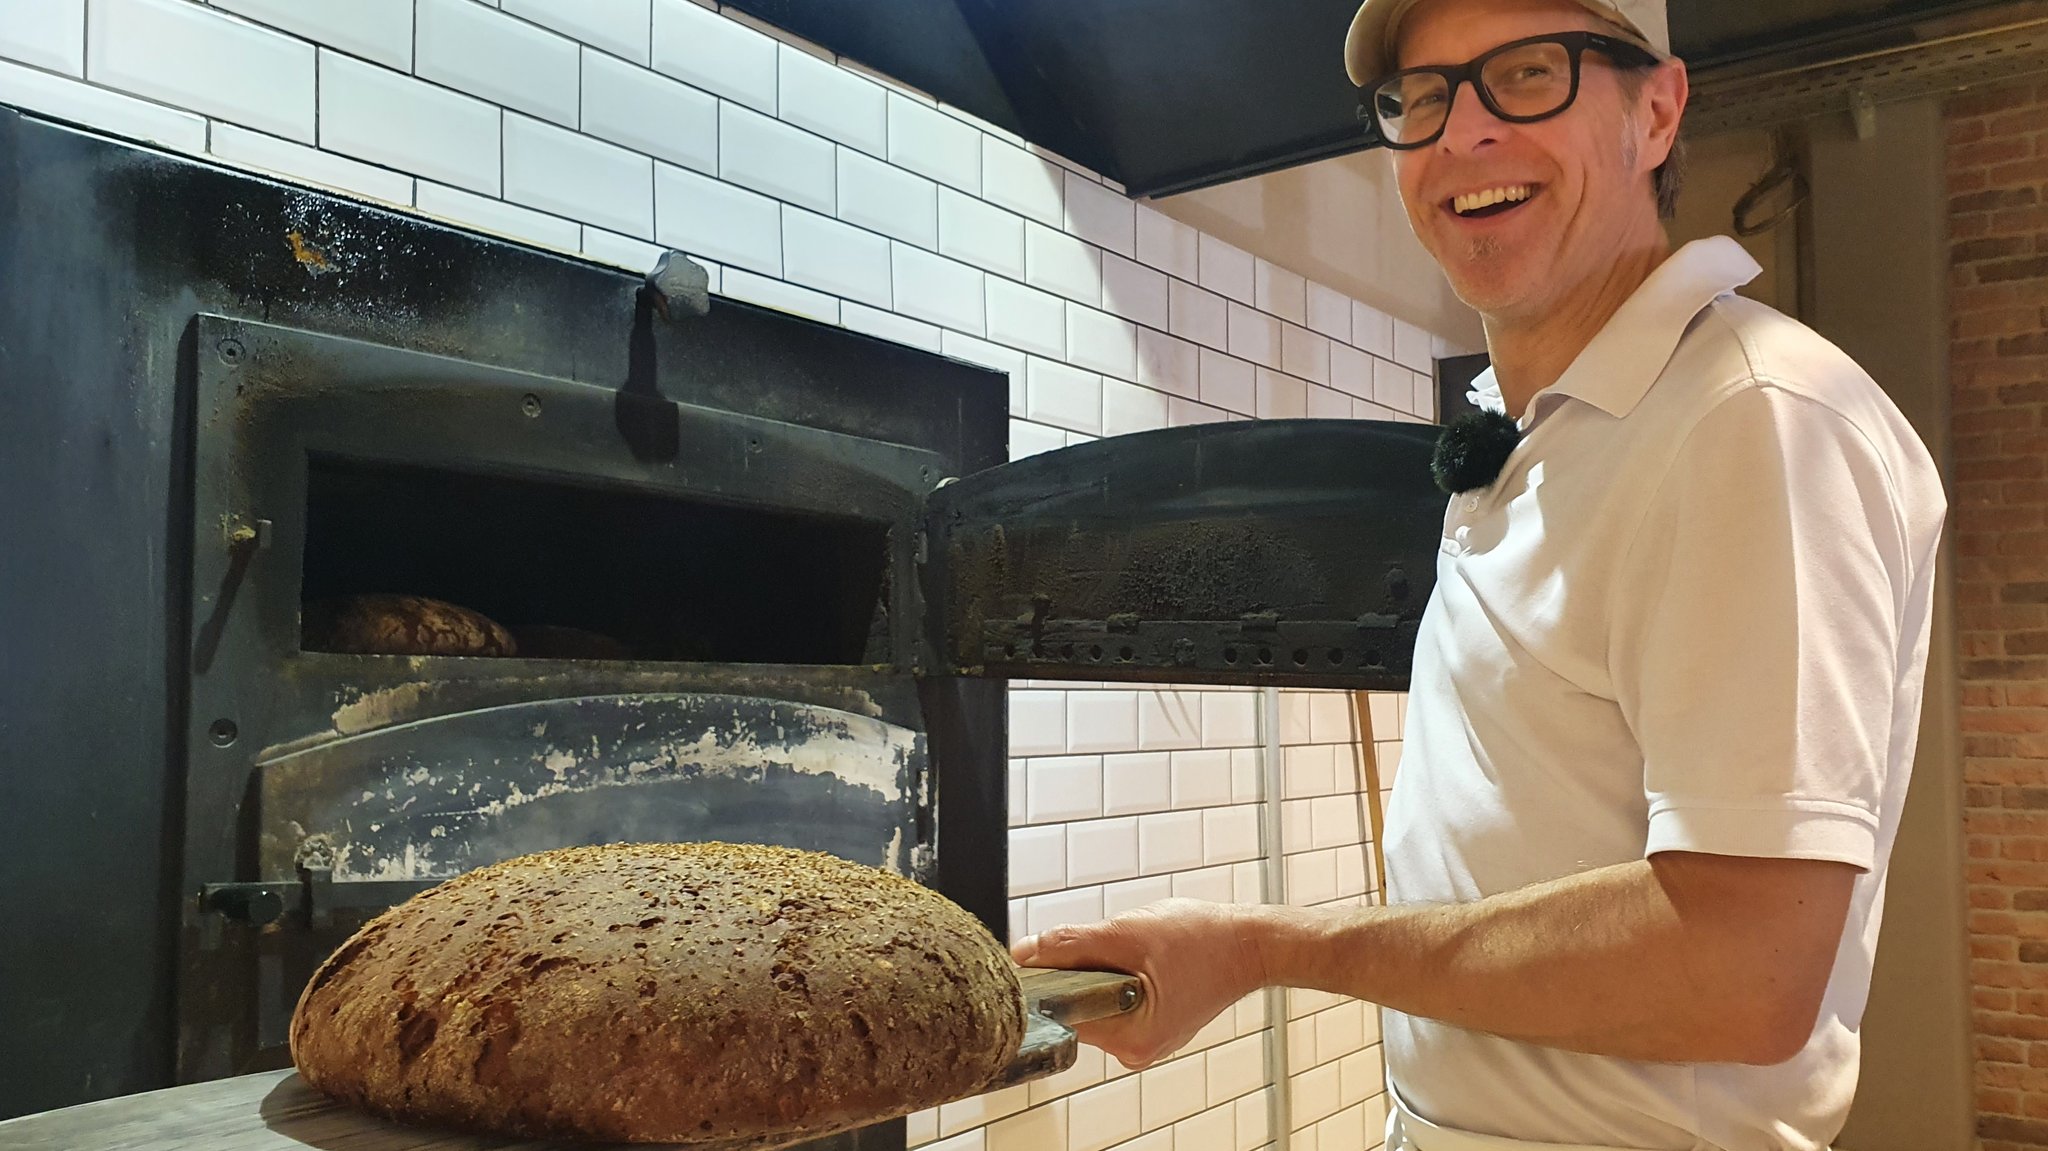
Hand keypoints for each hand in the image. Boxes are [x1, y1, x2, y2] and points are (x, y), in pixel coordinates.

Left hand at [1011, 899, 1267, 1069]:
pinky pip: (1118, 996)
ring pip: (1097, 998)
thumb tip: (1026, 953)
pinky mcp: (1154, 1022)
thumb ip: (1071, 945)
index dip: (1052, 978)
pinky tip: (1148, 957)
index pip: (1062, 1012)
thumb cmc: (1205, 940)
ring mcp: (1147, 1037)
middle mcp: (1137, 1049)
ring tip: (1139, 949)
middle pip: (1079, 1005)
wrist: (1251, 942)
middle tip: (1115, 942)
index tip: (1053, 953)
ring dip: (1104, 967)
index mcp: (1130, 1040)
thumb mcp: (1127, 933)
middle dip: (1085, 969)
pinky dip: (1122, 972)